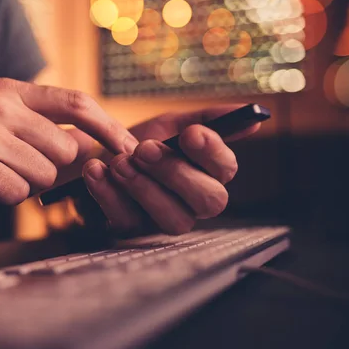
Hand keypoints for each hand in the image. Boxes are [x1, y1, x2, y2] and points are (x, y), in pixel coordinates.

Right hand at [0, 78, 136, 235]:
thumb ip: (44, 135)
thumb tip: (94, 146)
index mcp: (7, 91)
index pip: (75, 102)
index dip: (108, 127)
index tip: (130, 149)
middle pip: (65, 150)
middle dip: (47, 175)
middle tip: (9, 174)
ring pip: (44, 176)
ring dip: (21, 189)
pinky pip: (16, 193)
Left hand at [80, 106, 260, 235]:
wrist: (93, 155)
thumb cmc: (137, 142)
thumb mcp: (169, 124)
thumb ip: (206, 119)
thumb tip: (256, 118)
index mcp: (207, 174)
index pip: (226, 169)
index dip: (212, 152)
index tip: (190, 134)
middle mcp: (191, 203)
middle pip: (207, 200)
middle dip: (176, 172)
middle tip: (145, 148)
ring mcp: (162, 220)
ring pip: (173, 220)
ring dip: (144, 188)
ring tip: (119, 162)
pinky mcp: (132, 230)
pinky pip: (126, 221)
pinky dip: (108, 193)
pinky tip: (96, 170)